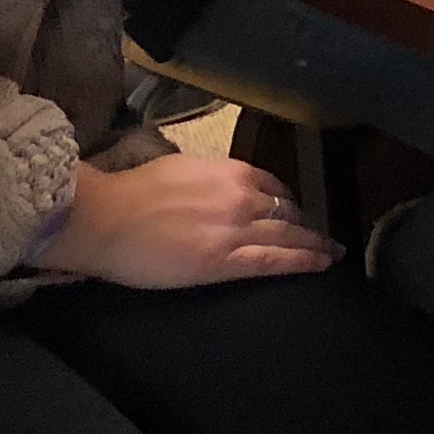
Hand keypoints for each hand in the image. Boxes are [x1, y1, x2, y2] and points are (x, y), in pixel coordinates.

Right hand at [35, 156, 338, 288]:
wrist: (103, 217)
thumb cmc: (130, 194)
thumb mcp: (182, 170)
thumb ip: (211, 180)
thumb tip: (218, 188)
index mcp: (231, 171)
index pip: (275, 187)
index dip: (289, 203)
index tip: (297, 213)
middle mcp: (242, 195)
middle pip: (287, 211)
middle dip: (306, 224)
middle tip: (321, 237)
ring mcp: (237, 228)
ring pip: (289, 235)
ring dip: (315, 243)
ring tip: (330, 252)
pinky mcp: (226, 260)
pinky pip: (276, 260)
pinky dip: (304, 261)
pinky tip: (321, 263)